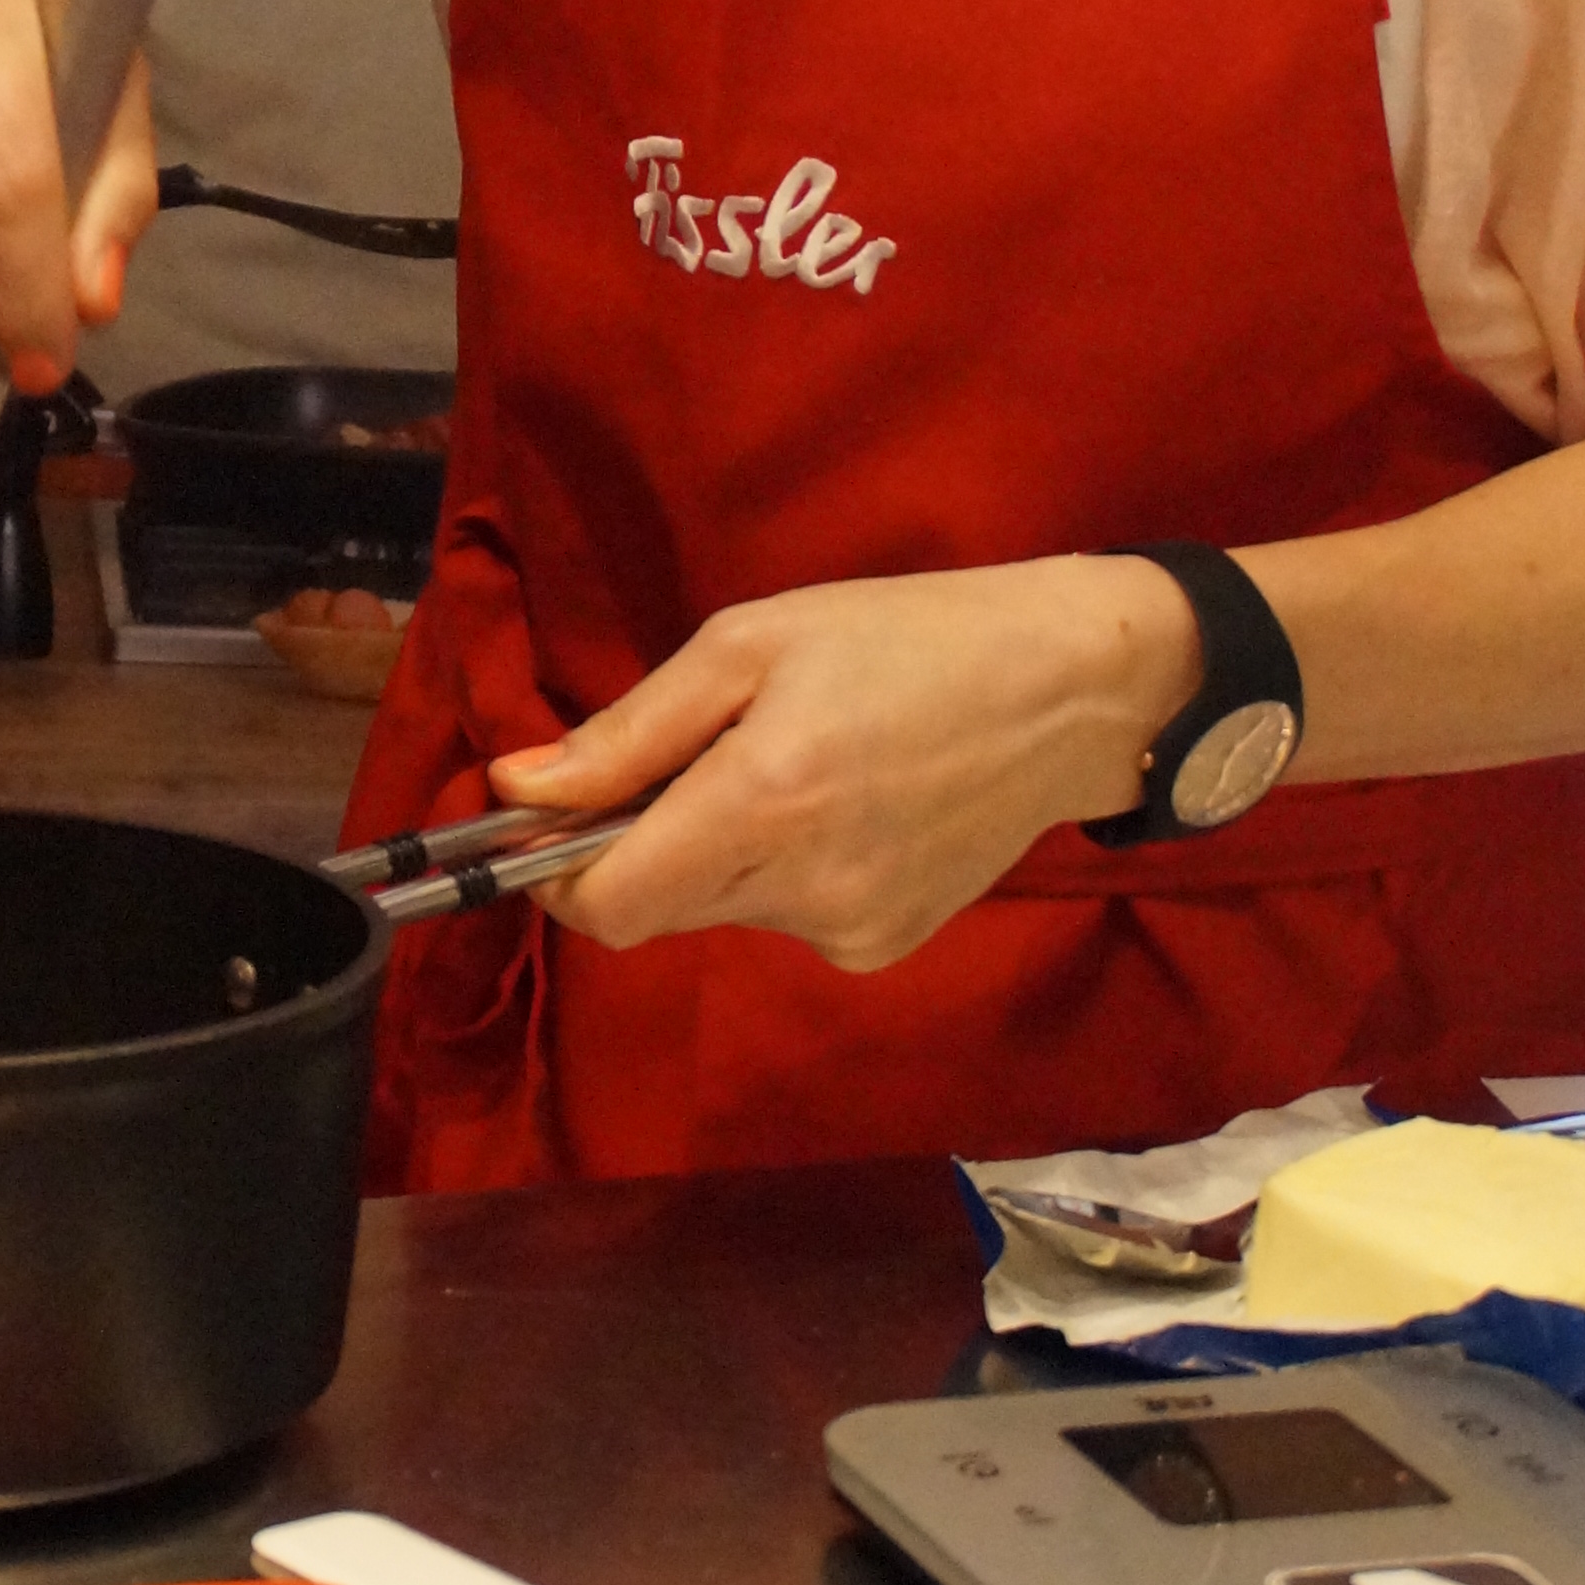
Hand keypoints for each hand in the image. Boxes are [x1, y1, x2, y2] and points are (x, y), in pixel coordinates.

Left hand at [487, 557, 1204, 971]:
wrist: (1069, 692)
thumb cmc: (904, 638)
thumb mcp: (751, 645)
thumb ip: (628, 733)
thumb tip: (515, 788)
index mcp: (762, 805)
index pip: (605, 908)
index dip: (554, 874)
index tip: (551, 820)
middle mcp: (802, 891)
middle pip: (652, 912)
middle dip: (637, 847)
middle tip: (693, 757)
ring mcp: (850, 931)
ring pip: (716, 912)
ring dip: (712, 855)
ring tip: (790, 766)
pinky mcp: (884, 946)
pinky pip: (782, 919)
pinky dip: (777, 872)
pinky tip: (840, 806)